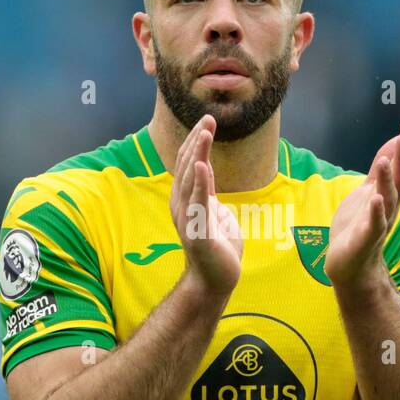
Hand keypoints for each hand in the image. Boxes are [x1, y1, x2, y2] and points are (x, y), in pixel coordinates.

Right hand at [169, 115, 242, 295]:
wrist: (216, 280)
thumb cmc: (217, 249)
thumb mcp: (215, 213)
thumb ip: (208, 194)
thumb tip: (206, 175)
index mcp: (186, 200)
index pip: (188, 164)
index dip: (196, 142)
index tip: (207, 122)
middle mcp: (182, 205)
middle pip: (186, 165)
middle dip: (197, 140)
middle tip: (208, 119)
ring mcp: (188, 218)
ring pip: (191, 179)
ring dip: (198, 153)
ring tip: (205, 132)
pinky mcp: (198, 231)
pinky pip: (199, 202)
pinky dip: (200, 182)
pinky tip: (201, 163)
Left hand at [325, 117, 399, 289]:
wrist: (349, 265)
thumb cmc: (359, 227)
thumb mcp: (369, 191)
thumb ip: (381, 170)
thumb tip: (394, 143)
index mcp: (389, 194)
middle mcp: (389, 207)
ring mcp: (379, 223)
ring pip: (387, 199)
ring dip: (387, 180)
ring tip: (383, 160)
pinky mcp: (365, 239)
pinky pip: (374, 225)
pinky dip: (376, 212)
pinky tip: (375, 199)